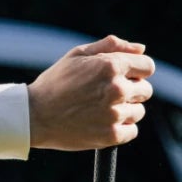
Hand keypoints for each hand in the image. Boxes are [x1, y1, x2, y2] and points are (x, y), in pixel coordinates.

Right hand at [27, 35, 154, 149]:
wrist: (34, 115)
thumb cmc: (55, 82)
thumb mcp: (77, 55)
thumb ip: (111, 46)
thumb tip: (141, 48)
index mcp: (110, 65)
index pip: (147, 66)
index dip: (135, 69)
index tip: (122, 76)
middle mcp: (116, 89)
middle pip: (145, 89)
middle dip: (130, 90)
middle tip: (104, 93)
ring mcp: (115, 113)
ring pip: (139, 111)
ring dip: (124, 110)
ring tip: (99, 109)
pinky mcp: (112, 135)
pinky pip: (132, 130)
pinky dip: (120, 128)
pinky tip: (101, 122)